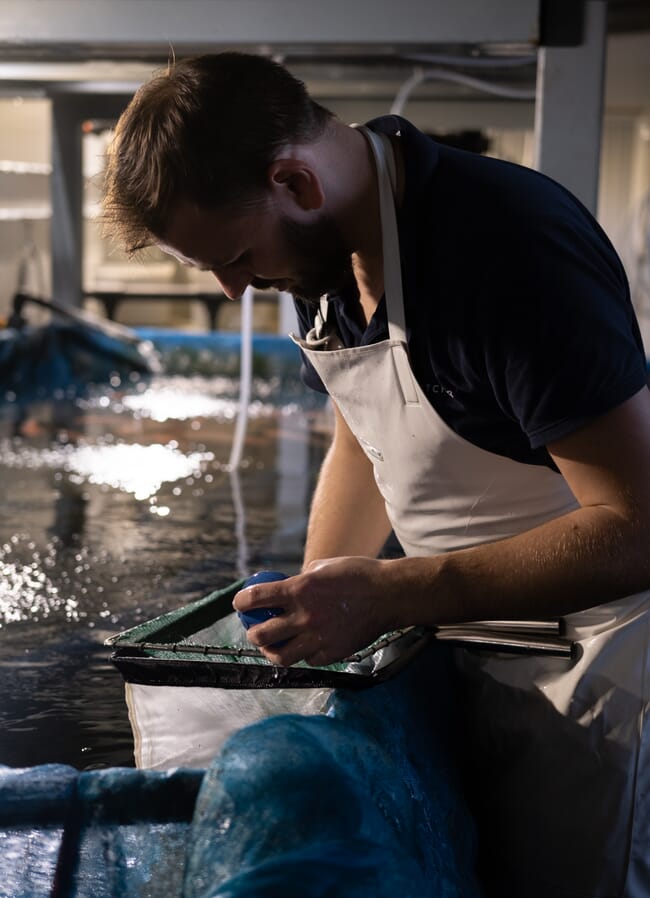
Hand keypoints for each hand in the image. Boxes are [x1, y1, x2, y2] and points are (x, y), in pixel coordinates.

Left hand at [232, 556, 398, 666]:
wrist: (389, 595)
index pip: (256, 598)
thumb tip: (286, 589)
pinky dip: (303, 655)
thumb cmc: (359, 574)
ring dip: (272, 652)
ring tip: (273, 648)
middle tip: (255, 630)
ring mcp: (318, 638)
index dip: (241, 602)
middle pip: (261, 635)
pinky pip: (307, 661)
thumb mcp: (324, 567)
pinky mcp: (332, 654)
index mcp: (299, 589)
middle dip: (252, 633)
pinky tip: (305, 647)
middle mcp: (304, 616)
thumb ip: (301, 579)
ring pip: (281, 657)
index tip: (239, 605)